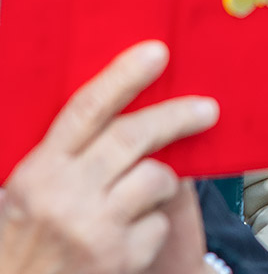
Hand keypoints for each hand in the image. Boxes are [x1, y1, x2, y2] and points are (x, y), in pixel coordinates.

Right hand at [0, 41, 219, 273]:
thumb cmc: (23, 244)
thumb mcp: (22, 196)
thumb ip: (65, 158)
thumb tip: (119, 110)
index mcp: (38, 173)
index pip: (86, 110)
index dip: (123, 77)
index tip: (156, 52)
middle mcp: (65, 196)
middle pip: (134, 136)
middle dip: (177, 116)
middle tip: (207, 109)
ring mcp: (94, 228)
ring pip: (156, 177)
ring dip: (161, 181)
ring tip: (146, 194)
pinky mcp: (120, 258)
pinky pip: (159, 223)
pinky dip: (152, 226)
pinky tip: (129, 237)